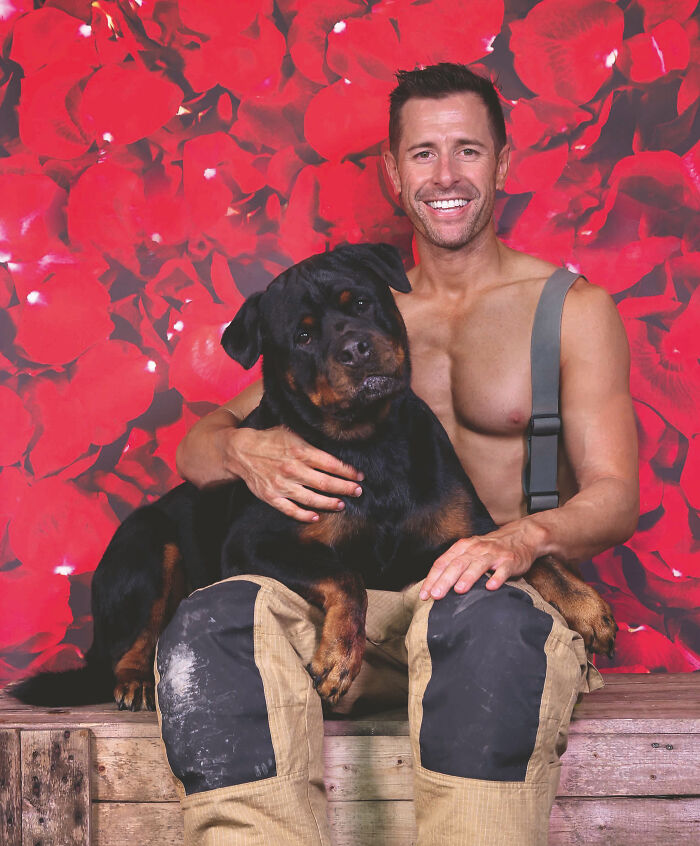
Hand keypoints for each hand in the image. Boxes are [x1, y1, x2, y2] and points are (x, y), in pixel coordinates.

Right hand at [227, 425, 363, 521]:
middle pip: (326, 483)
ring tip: (341, 504)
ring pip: (312, 499)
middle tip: (358, 491)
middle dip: (345, 488)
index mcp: (300, 451)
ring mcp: (282, 485)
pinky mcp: (271, 496)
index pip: (331, 464)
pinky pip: (291, 510)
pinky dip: (305, 515)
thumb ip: (310, 439)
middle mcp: (293, 469)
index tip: (359, 476)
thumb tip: (333, 440)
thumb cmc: (269, 440)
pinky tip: (316, 516)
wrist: (241, 451)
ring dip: (329, 503)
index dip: (348, 471)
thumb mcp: (291, 431)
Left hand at [419, 523, 537, 599]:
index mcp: (463, 547)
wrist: (520, 537)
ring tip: (459, 590)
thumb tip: (435, 586)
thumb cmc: (490, 549)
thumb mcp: (470, 552)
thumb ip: (454, 565)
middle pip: (457, 564)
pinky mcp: (509, 561)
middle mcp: (476, 549)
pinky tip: (490, 587)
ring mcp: (493, 554)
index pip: (443, 562)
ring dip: (468, 578)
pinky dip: (496, 578)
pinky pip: (502, 570)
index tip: (424, 594)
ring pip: (478, 565)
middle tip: (436, 595)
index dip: (432, 578)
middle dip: (445, 580)